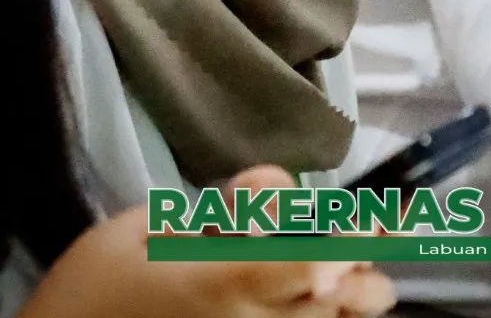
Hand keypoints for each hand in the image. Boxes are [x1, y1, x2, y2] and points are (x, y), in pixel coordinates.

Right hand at [20, 165, 396, 317]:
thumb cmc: (95, 287)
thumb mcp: (146, 226)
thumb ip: (221, 209)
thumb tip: (276, 188)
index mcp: (228, 280)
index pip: (318, 258)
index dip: (361, 236)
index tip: (394, 213)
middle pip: (345, 302)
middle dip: (365, 273)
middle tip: (361, 249)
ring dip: (345, 301)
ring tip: (346, 280)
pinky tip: (309, 302)